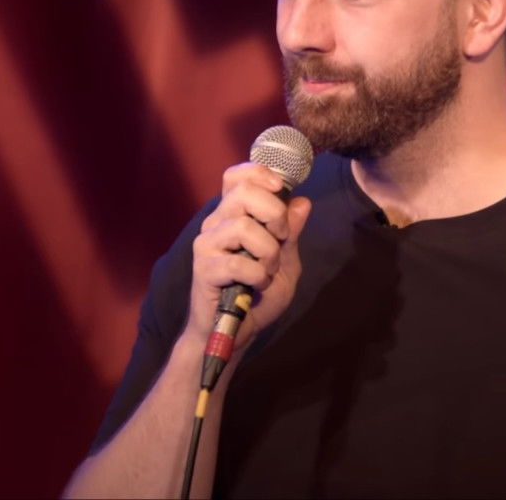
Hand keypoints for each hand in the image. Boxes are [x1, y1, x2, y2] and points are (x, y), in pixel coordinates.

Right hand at [187, 162, 311, 351]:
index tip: (279, 187)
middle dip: (274, 214)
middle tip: (279, 240)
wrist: (238, 332)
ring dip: (268, 253)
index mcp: (234, 215)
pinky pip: (238, 262)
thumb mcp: (285, 262)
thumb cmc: (259, 295)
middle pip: (243, 192)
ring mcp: (207, 245)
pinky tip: (256, 286)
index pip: (236, 176)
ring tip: (267, 271)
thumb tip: (302, 202)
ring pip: (244, 227)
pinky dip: (258, 276)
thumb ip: (291, 234)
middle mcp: (216, 224)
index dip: (258, 173)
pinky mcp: (203, 269)